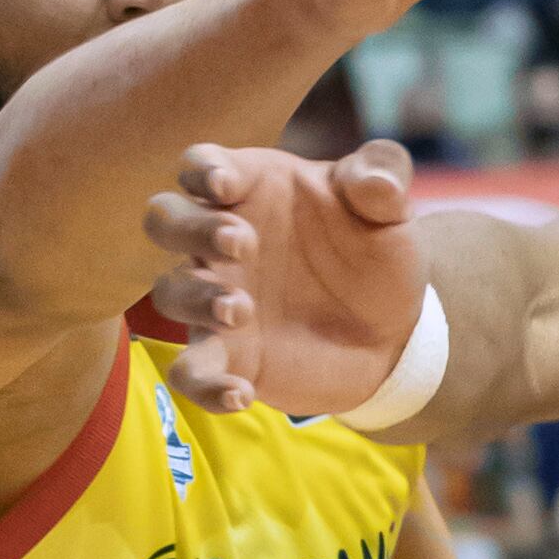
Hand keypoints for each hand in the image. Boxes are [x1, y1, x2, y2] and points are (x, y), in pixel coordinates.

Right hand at [145, 140, 430, 417]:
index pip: (203, 165)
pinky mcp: (227, 355)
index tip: (225, 185)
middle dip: (190, 227)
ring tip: (241, 309)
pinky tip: (240, 393)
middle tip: (240, 241)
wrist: (394, 330)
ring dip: (196, 297)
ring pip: (168, 291)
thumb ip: (383, 176)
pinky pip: (190, 371)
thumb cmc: (377, 253)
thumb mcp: (391, 208)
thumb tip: (372, 181)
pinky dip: (204, 384)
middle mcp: (220, 242)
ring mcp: (216, 297)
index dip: (203, 169)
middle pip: (165, 218)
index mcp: (253, 188)